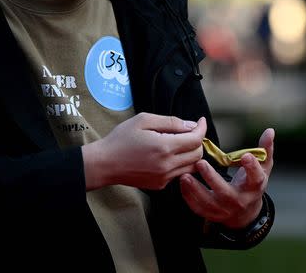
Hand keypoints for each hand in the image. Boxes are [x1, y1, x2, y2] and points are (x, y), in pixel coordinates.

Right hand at [83, 113, 206, 190]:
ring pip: (192, 166)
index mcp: (165, 147)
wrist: (103, 164)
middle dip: (197, 141)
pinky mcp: (159, 185)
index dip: (202, 128)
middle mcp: (167, 165)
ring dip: (191, 154)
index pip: (196, 139)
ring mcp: (164, 178)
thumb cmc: (120, 139)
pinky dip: (181, 164)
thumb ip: (171, 122)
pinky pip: (179, 174)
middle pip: (198, 154)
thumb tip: (191, 125)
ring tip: (180, 143)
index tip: (200, 121)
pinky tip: (168, 155)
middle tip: (188, 132)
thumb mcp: (144, 120)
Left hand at [179, 128, 274, 228]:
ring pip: (208, 202)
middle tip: (201, 163)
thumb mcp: (263, 167)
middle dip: (212, 179)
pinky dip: (189, 197)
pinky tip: (183, 182)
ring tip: (185, 175)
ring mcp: (224, 209)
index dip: (252, 167)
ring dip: (195, 189)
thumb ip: (265, 149)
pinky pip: (198, 208)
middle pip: (225, 192)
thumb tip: (270, 130)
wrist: (245, 213)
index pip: (255, 178)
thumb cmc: (253, 183)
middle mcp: (239, 200)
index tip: (246, 155)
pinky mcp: (212, 214)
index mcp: (254, 187)